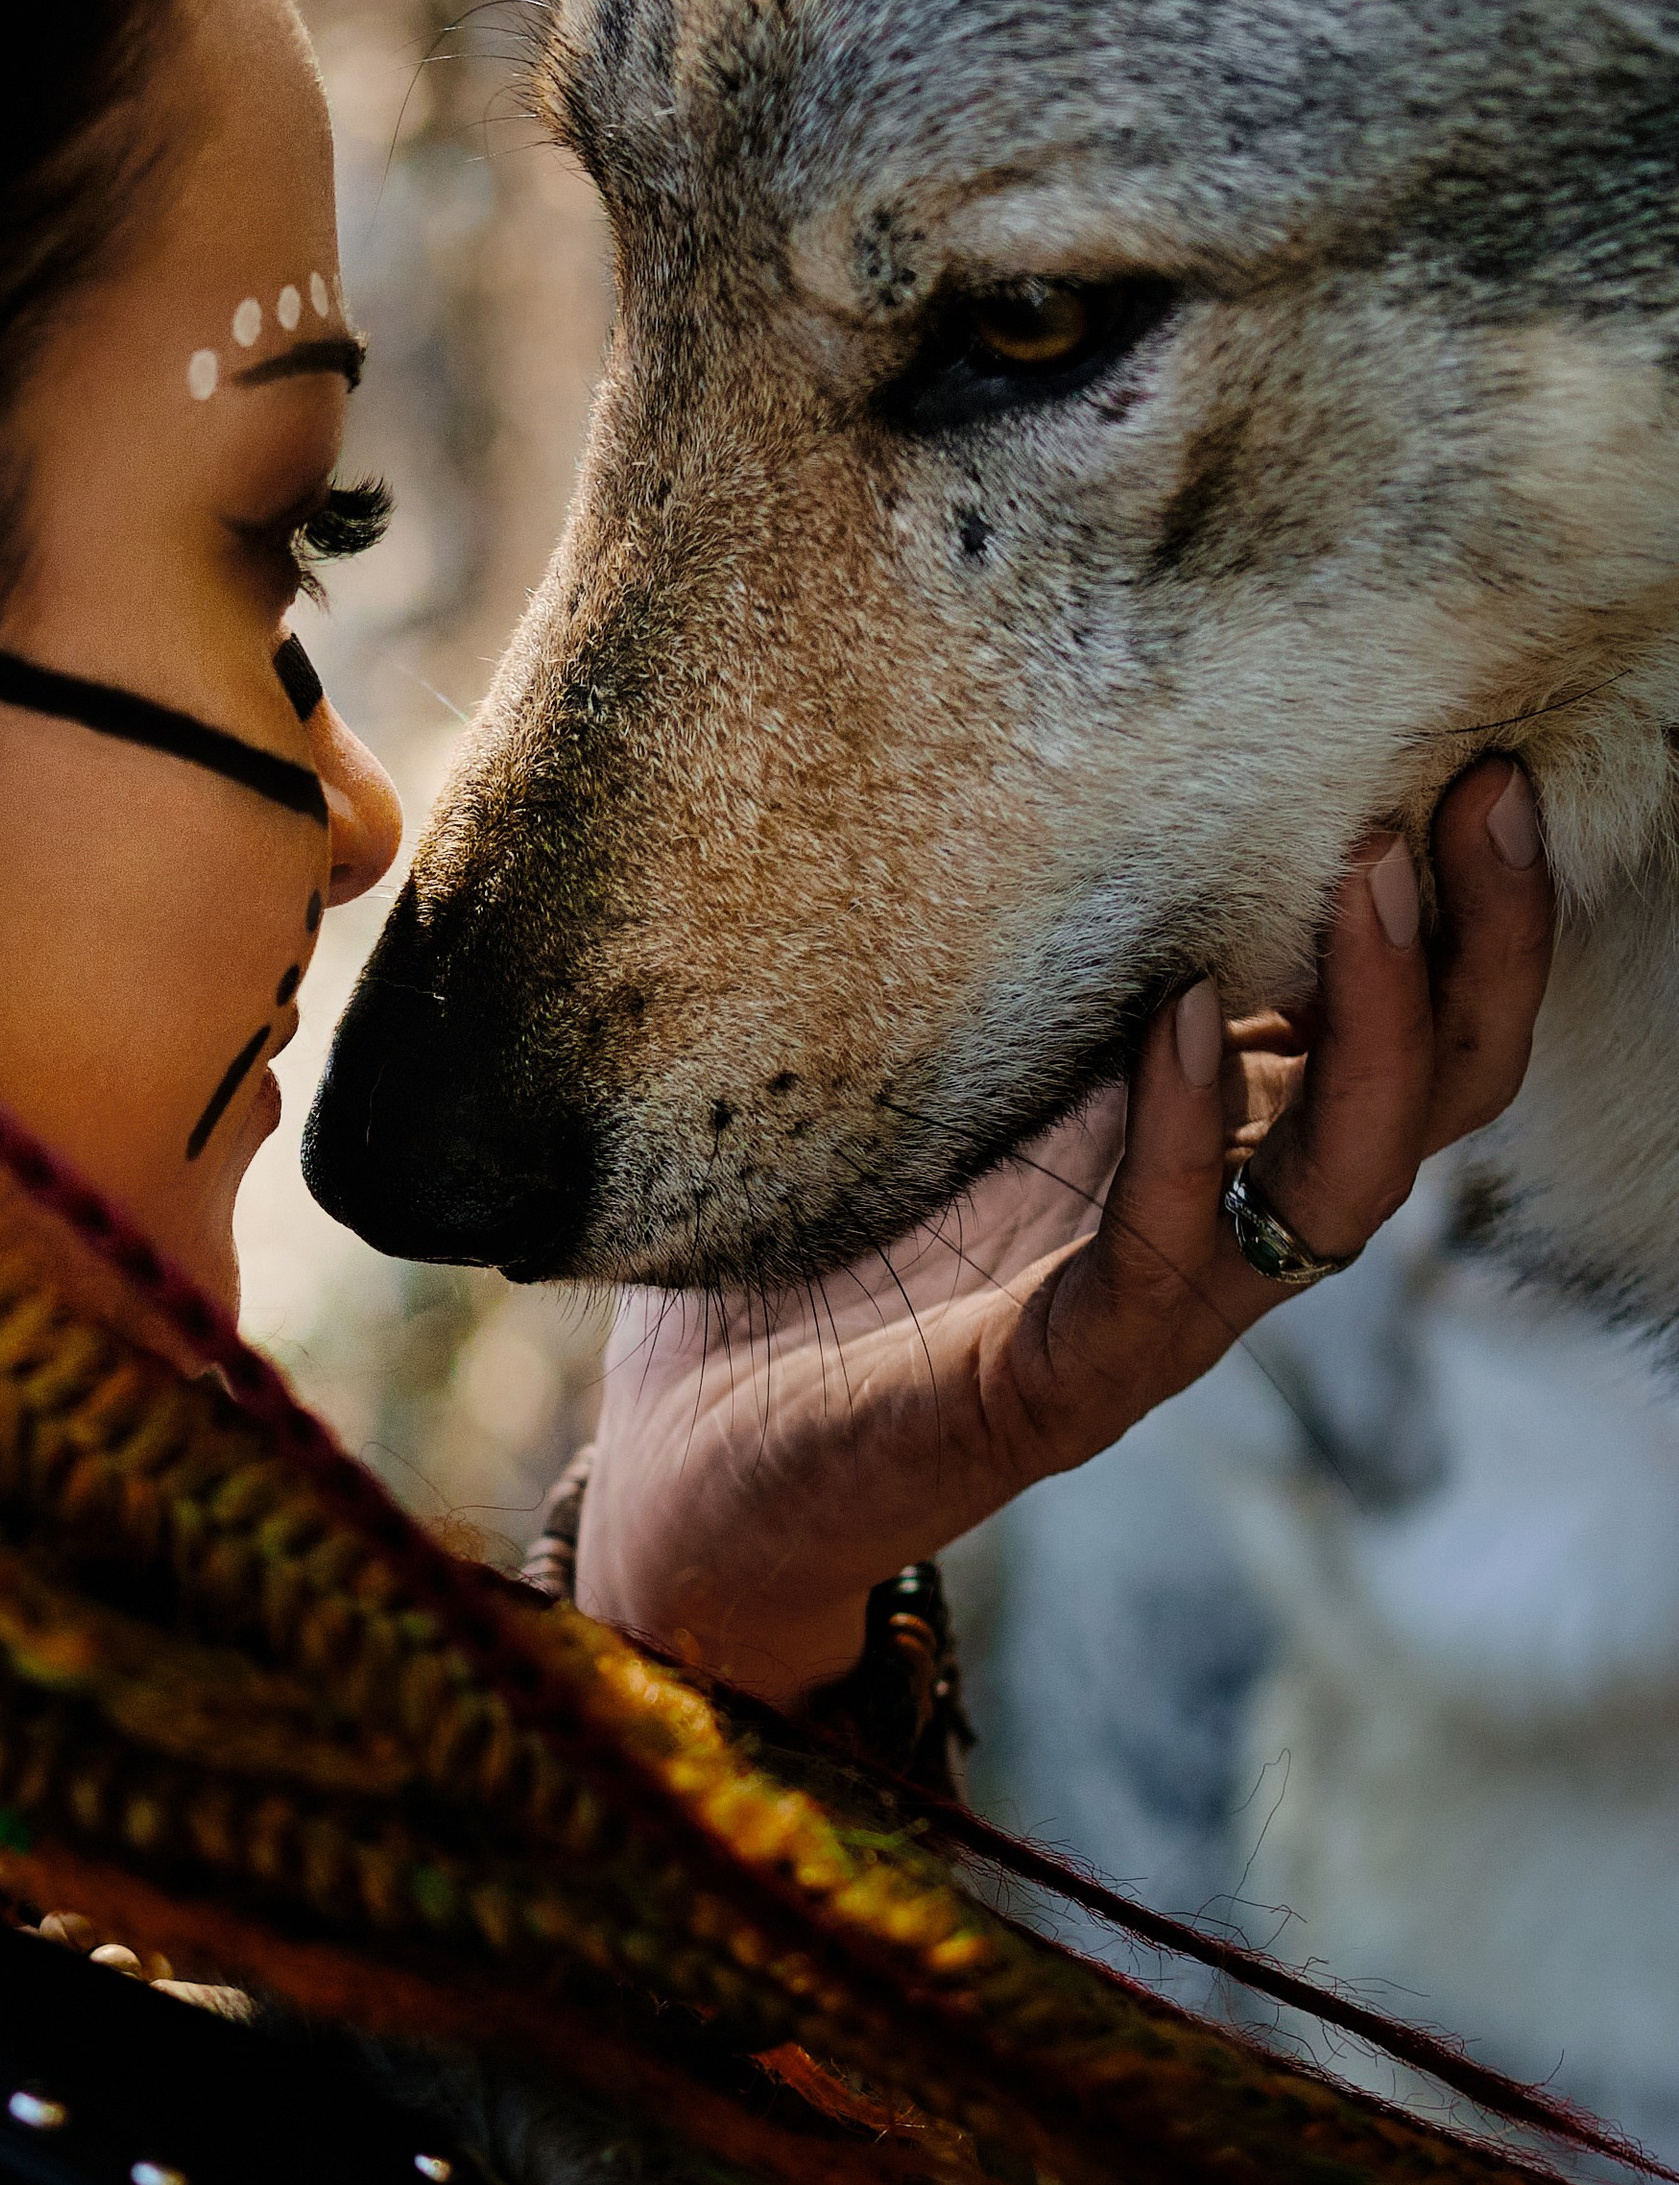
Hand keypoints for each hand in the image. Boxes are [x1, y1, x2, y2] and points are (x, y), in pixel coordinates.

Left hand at [574, 759, 1554, 1709]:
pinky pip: (1164, 1260)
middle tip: (1485, 786)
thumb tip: (1051, 737)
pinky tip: (1178, 1025)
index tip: (1477, 749)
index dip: (1463, 894)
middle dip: (1480, 941)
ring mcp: (1160, 1306)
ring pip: (1348, 1181)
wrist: (699, 1447)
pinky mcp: (1062, 1379)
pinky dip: (1183, 1138)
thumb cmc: (815, 1230)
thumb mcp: (939, 1047)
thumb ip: (1021, 939)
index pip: (1395, 1012)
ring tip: (1366, 880)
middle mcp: (1224, 1214)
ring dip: (1375, 1024)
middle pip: (1432, 1092)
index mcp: (1211, 1124)